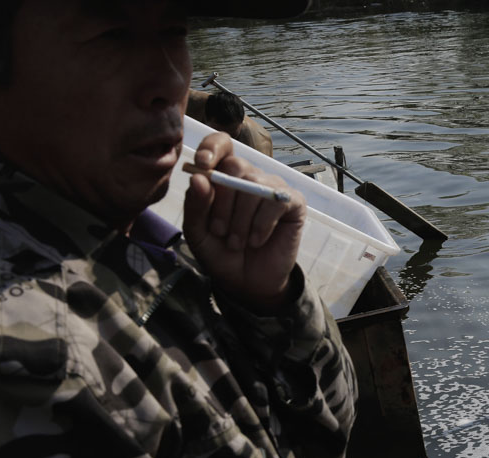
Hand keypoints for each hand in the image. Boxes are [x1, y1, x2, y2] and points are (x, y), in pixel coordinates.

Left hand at [183, 132, 304, 309]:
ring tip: (237, 242)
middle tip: (220, 231)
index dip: (212, 147)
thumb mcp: (198, 232)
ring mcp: (272, 187)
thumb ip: (195, 205)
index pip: (221, 144)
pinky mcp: (293, 202)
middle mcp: (250, 176)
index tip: (202, 164)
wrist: (247, 282)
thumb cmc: (221, 253)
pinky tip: (257, 240)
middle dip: (222, 203)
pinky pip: (275, 201)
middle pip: (235, 167)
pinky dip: (261, 225)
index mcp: (224, 176)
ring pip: (253, 186)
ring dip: (240, 220)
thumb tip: (198, 177)